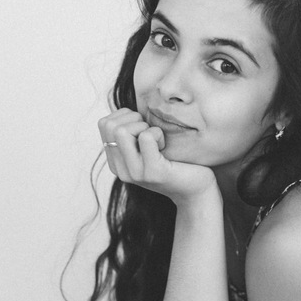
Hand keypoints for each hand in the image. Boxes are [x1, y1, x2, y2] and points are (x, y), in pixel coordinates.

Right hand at [98, 108, 218, 204]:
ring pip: (121, 131)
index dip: (126, 117)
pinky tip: (166, 147)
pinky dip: (158, 134)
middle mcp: (121, 170)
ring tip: (158, 140)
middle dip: (134, 119)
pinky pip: (146, 137)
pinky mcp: (153, 172)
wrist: (196, 190)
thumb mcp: (147, 147)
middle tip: (152, 132)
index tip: (143, 128)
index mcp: (116, 162)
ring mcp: (135, 173)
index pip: (104, 124)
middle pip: (110, 125)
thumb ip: (132, 133)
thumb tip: (127, 109)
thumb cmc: (175, 162)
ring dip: (144, 126)